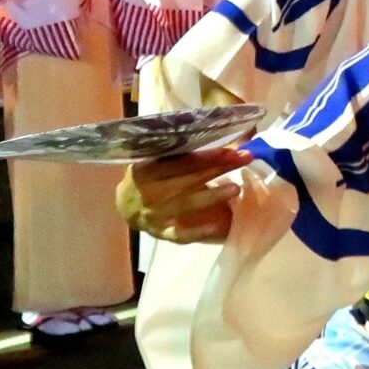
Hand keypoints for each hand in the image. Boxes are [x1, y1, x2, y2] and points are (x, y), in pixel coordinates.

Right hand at [115, 145, 250, 244]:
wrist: (125, 206)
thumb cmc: (148, 177)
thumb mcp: (154, 160)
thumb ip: (177, 152)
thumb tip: (213, 134)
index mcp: (148, 168)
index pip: (182, 161)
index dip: (209, 155)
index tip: (233, 150)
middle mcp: (150, 190)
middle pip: (189, 179)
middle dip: (218, 169)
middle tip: (244, 160)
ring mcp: (155, 213)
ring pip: (186, 204)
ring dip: (212, 196)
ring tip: (236, 189)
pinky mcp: (160, 231)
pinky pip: (179, 233)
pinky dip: (197, 232)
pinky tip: (217, 227)